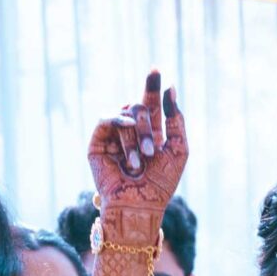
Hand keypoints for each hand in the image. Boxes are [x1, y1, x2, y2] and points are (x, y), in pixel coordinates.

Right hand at [86, 69, 186, 231]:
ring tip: (139, 163)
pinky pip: (106, 118)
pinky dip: (118, 121)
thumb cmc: (161, 184)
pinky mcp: (97, 144)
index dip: (152, 86)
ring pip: (125, 113)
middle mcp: (130, 132)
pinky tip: (126, 129)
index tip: (156, 69)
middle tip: (151, 152)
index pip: (150, 103)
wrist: (140, 205)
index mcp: (150, 133)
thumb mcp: (179, 149)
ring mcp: (113, 137)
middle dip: (147, 125)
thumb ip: (176, 118)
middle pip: (139, 106)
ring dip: (136, 136)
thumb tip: (170, 88)